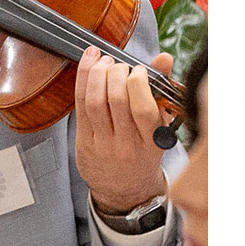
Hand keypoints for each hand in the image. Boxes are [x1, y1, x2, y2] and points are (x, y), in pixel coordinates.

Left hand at [73, 48, 172, 213]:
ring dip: (97, 73)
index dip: (138, 82)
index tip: (139, 70)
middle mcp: (127, 145)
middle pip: (116, 100)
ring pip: (94, 102)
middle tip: (119, 65)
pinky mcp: (84, 142)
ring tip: (104, 62)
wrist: (124, 188)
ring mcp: (103, 145)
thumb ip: (161, 89)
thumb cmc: (144, 151)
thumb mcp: (160, 126)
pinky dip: (82, 79)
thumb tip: (164, 57)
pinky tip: (88, 64)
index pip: (143, 109)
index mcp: (152, 141)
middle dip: (116, 73)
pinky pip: (80, 105)